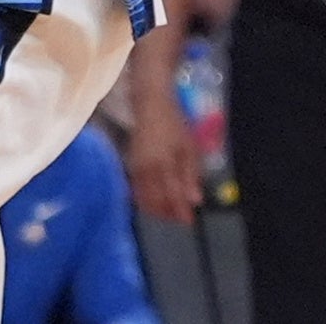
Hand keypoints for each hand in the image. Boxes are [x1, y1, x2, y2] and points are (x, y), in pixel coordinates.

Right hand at [125, 93, 203, 222]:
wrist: (150, 105)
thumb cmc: (174, 124)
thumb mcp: (189, 148)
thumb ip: (191, 175)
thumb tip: (195, 200)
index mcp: (164, 165)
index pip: (172, 196)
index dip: (181, 211)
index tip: (190, 221)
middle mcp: (147, 169)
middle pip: (155, 202)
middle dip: (167, 213)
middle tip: (180, 217)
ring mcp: (136, 167)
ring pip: (143, 198)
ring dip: (156, 208)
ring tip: (170, 211)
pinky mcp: (130, 164)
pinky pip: (136, 189)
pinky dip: (146, 199)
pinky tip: (156, 199)